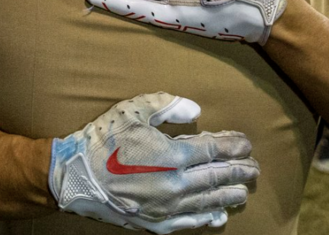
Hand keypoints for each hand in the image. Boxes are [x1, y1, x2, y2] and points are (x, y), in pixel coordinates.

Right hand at [49, 92, 257, 232]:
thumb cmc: (103, 140)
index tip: (246, 143)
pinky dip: (207, 219)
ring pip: (207, 202)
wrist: (73, 177)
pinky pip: (188, 223)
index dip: (233, 146)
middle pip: (217, 177)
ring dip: (229, 195)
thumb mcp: (133, 110)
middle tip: (254, 168)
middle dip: (239, 171)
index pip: (214, 151)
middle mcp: (175, 184)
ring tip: (244, 190)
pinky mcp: (154, 222)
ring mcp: (166, 207)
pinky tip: (218, 216)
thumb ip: (168, 105)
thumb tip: (197, 111)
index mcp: (173, 155)